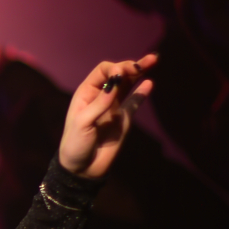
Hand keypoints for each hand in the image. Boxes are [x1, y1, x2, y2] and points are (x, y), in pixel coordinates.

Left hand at [58, 54, 155, 177]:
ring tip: (153, 60)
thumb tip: (116, 81)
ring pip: (128, 85)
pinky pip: (135, 102)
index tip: (122, 74)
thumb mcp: (82, 123)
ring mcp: (114, 107)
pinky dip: (142, 92)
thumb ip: (100, 103)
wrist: (82, 168)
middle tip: (147, 62)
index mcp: (86, 93)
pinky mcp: (124, 119)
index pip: (103, 71)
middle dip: (130, 66)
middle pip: (117, 74)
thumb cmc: (75, 143)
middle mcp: (101, 97)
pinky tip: (149, 83)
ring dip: (139, 72)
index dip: (114, 69)